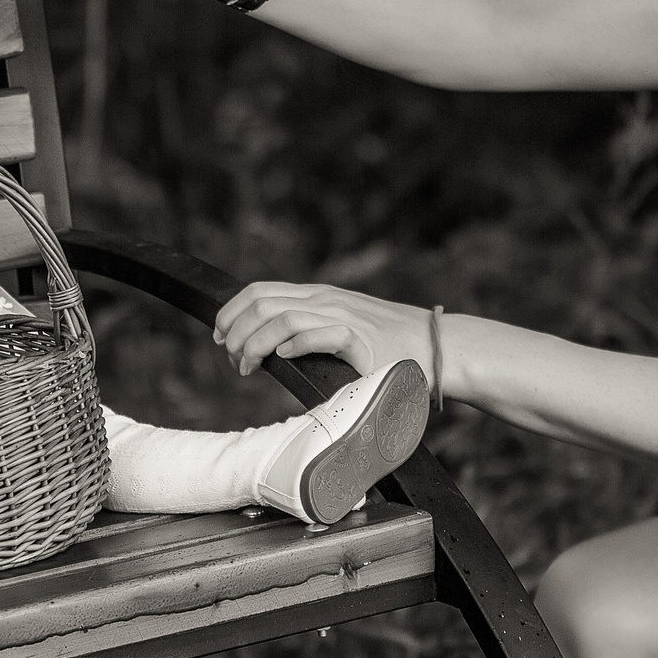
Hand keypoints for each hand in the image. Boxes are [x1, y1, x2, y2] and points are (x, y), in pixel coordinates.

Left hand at [213, 281, 433, 379]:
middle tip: (233, 360)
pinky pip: (321, 335)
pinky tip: (284, 358)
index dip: (231, 311)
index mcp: (318, 296)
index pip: (260, 291)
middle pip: (263, 303)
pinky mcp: (362, 340)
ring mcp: (344, 317)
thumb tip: (272, 347)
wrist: (438, 349)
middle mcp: (326, 301)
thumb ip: (310, 329)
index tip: (219, 336)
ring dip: (255, 343)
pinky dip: (295, 344)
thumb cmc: (390, 347)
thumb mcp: (342, 328)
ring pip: (283, 318)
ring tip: (248, 366)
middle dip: (236, 331)